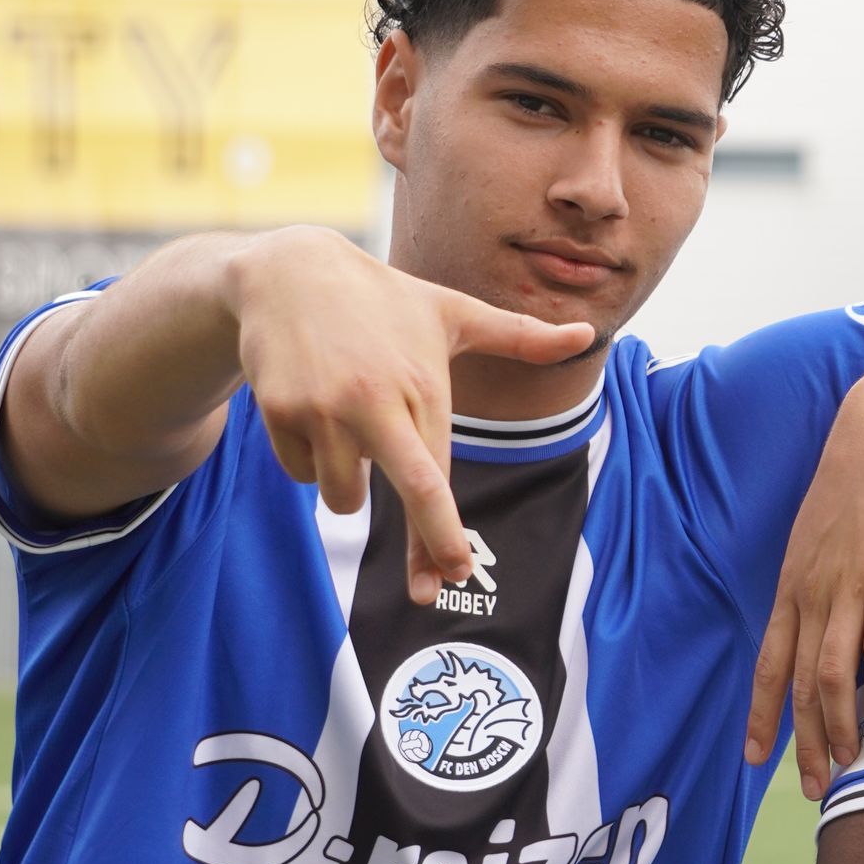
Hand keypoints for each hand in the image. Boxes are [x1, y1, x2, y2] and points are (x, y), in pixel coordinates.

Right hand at [230, 230, 593, 602]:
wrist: (288, 272)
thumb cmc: (382, 300)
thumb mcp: (453, 314)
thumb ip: (520, 336)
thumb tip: (585, 332)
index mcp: (423, 386)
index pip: (439, 478)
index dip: (444, 534)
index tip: (454, 573)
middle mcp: (376, 402)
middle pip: (409, 491)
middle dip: (424, 546)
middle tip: (425, 591)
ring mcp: (324, 409)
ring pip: (340, 496)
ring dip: (347, 482)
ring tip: (347, 423)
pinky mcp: (279, 412)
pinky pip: (299, 473)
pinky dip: (308, 460)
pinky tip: (311, 411)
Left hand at [745, 367, 863, 795]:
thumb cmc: (860, 480)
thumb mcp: (823, 533)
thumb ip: (819, 576)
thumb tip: (822, 614)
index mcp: (792, 584)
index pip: (769, 663)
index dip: (762, 715)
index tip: (755, 758)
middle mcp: (812, 592)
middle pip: (800, 682)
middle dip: (803, 740)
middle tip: (811, 787)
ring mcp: (849, 586)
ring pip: (834, 673)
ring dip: (841, 726)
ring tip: (849, 765)